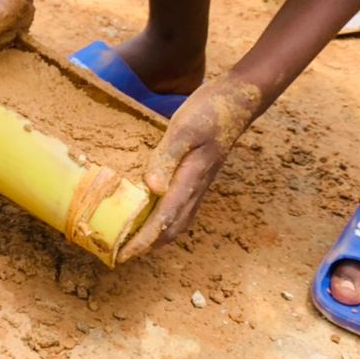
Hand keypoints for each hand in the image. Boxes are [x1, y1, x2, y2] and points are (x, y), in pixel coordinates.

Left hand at [117, 74, 262, 261]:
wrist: (239, 102)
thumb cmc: (210, 112)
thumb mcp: (185, 129)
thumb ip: (167, 157)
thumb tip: (152, 188)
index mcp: (190, 180)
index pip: (164, 220)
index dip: (143, 241)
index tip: (123, 256)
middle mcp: (195, 188)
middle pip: (171, 229)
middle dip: (148, 246)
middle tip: (121, 254)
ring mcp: (199, 184)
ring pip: (178, 222)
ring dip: (157, 236)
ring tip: (134, 241)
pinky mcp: (199, 177)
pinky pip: (181, 208)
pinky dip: (165, 220)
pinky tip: (153, 214)